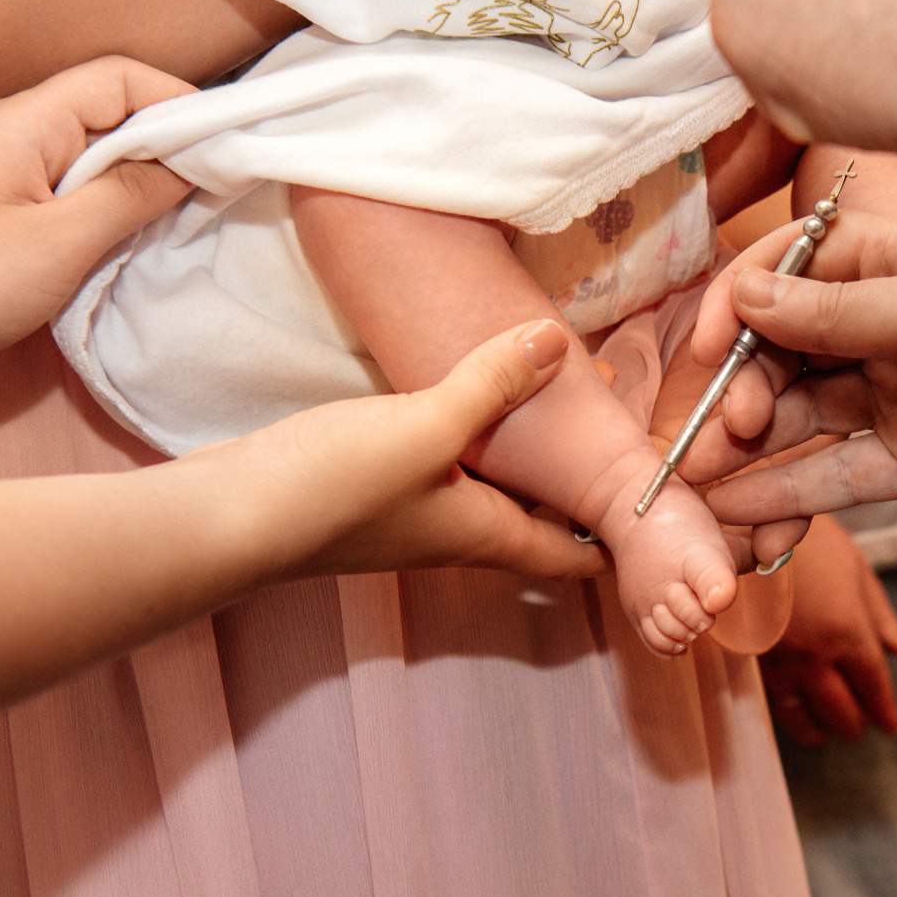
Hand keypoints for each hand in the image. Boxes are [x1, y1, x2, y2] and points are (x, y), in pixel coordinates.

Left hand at [0, 56, 195, 398]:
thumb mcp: (62, 241)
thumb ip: (132, 195)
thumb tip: (194, 165)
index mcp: (28, 123)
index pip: (121, 79)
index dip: (179, 101)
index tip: (229, 143)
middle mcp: (27, 138)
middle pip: (120, 115)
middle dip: (176, 144)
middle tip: (225, 184)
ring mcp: (25, 178)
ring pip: (110, 160)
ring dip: (154, 182)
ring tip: (197, 214)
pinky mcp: (27, 218)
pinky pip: (92, 198)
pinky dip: (128, 212)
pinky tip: (152, 240)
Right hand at [194, 319, 609, 579]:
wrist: (228, 519)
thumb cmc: (334, 489)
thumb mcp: (426, 425)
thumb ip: (492, 383)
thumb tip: (558, 340)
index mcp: (488, 535)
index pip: (577, 555)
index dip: (623, 541)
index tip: (669, 514)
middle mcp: (459, 533)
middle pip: (541, 522)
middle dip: (583, 488)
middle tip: (624, 437)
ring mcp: (416, 514)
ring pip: (496, 490)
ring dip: (530, 458)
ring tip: (564, 403)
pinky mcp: (377, 490)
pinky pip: (450, 467)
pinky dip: (479, 439)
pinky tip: (475, 399)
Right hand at [684, 214, 896, 525]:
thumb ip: (840, 313)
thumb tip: (747, 295)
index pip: (791, 268)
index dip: (739, 304)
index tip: (704, 349)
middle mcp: (889, 323)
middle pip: (784, 348)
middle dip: (739, 386)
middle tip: (720, 430)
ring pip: (803, 415)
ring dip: (751, 445)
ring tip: (699, 481)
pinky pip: (840, 471)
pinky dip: (792, 491)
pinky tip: (743, 512)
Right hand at [761, 515, 896, 744]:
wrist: (745, 529)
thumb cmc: (805, 541)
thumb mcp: (854, 569)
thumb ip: (881, 616)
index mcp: (848, 632)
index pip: (873, 687)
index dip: (884, 711)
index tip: (890, 725)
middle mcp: (814, 655)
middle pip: (840, 710)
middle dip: (853, 723)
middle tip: (860, 727)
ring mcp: (779, 660)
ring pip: (802, 715)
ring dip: (818, 728)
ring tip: (825, 731)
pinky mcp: (751, 658)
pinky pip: (774, 700)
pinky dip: (788, 712)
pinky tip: (794, 710)